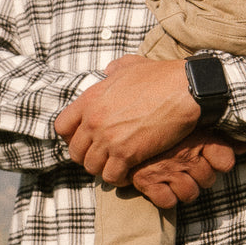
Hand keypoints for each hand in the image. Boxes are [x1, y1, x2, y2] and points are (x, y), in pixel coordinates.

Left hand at [55, 57, 201, 186]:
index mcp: (90, 100)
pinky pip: (111, 176)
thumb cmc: (161, 76)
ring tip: (117, 166)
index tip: (85, 140)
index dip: (71, 137)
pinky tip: (129, 172)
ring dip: (103, 169)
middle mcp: (94, 120)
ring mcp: (108, 138)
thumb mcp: (131, 65)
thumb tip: (108, 71)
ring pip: (91, 167)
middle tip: (104, 156)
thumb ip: (114, 70)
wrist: (184, 90)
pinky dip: (118, 178)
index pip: (62, 127)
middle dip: (88, 156)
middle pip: (75, 152)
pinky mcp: (126, 154)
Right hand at [129, 131, 245, 208]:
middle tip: (188, 169)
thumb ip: (220, 139)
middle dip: (201, 178)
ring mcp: (165, 170)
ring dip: (186, 190)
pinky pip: (167, 201)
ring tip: (177, 180)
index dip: (220, 163)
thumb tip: (245, 148)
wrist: (124, 121)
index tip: (210, 159)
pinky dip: (166, 198)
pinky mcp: (146, 181)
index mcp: (196, 138)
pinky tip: (162, 187)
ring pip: (190, 194)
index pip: (226, 162)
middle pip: (208, 180)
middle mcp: (183, 156)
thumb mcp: (194, 124)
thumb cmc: (159, 117)